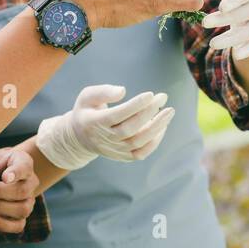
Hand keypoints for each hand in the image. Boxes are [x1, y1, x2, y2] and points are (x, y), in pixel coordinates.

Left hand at [0, 148, 38, 232]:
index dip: (16, 173)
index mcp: (21, 161)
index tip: (5, 178)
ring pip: (22, 209)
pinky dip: (1, 223)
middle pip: (22, 191)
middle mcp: (29, 181)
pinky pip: (18, 226)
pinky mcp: (19, 218)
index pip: (25, 167)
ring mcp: (27, 201)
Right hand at [36, 83, 175, 169]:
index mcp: (95, 122)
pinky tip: (162, 127)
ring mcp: (115, 150)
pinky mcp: (123, 156)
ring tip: (169, 112)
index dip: (135, 105)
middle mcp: (105, 138)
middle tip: (163, 97)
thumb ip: (103, 92)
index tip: (151, 94)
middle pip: (131, 128)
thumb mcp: (87, 96)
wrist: (80, 137)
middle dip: (150, 112)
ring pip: (139, 142)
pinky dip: (154, 142)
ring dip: (157, 127)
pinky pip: (141, 153)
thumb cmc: (87, 111)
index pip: (118, 115)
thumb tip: (122, 91)